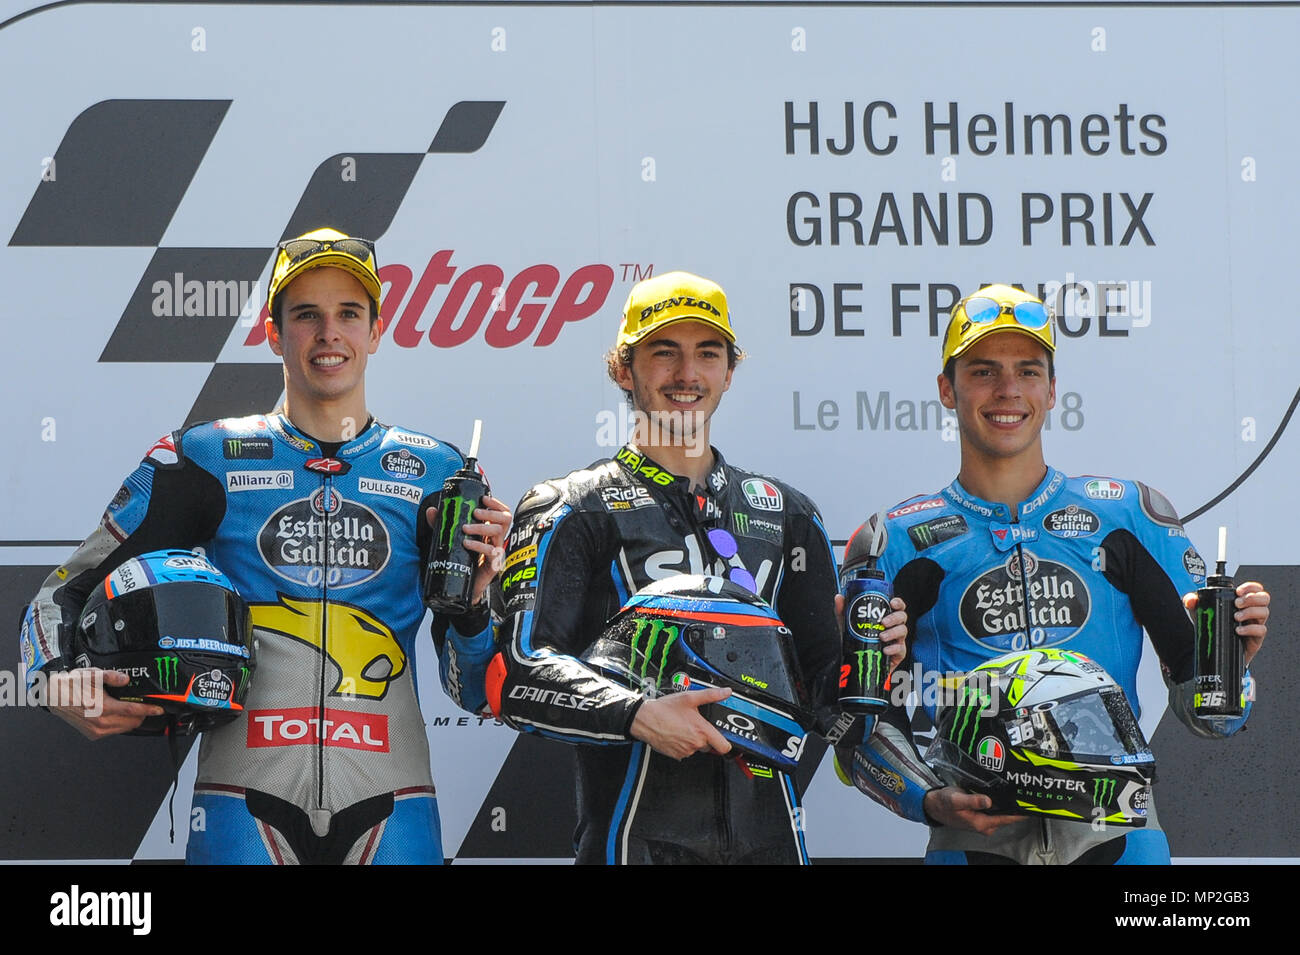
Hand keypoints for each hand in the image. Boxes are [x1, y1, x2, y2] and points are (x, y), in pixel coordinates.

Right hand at [47, 669, 161, 739]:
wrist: (54, 696)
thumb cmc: (72, 685)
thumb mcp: (93, 674)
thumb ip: (112, 677)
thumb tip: (126, 680)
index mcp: (103, 708)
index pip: (133, 711)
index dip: (149, 710)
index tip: (159, 709)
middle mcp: (100, 722)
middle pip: (132, 722)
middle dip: (141, 714)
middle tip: (142, 704)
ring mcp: (96, 730)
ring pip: (124, 728)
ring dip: (131, 719)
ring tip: (129, 707)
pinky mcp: (93, 734)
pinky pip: (114, 731)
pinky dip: (120, 724)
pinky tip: (117, 713)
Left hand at [425, 494, 511, 605]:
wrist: (461, 586)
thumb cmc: (461, 560)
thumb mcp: (451, 538)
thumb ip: (442, 524)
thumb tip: (431, 510)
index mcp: (490, 531)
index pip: (501, 512)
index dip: (496, 504)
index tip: (484, 499)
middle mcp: (496, 539)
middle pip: (505, 519)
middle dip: (490, 512)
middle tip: (475, 512)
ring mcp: (496, 551)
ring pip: (498, 532)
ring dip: (482, 527)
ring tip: (465, 528)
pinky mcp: (494, 565)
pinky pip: (492, 551)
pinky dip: (479, 545)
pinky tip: (467, 543)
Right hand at [630, 687, 732, 759]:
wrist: (644, 719)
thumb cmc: (664, 709)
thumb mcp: (689, 697)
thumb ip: (711, 695)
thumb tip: (725, 692)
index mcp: (701, 731)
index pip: (724, 747)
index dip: (726, 743)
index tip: (724, 739)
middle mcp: (695, 743)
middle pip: (710, 746)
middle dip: (706, 737)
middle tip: (696, 726)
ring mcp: (685, 751)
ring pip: (696, 748)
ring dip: (693, 740)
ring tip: (683, 727)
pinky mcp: (676, 755)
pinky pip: (685, 752)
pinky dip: (682, 744)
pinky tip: (676, 733)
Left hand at [834, 593, 908, 672]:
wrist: (857, 662)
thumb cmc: (857, 640)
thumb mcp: (848, 625)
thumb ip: (843, 611)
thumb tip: (839, 597)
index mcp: (886, 617)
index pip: (897, 607)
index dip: (898, 603)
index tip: (892, 602)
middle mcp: (894, 627)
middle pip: (902, 617)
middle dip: (894, 618)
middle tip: (883, 622)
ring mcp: (897, 640)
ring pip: (903, 631)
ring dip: (893, 632)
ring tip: (882, 636)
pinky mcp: (898, 654)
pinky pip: (901, 650)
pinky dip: (894, 648)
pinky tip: (885, 649)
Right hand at [923, 786, 1021, 834]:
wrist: (933, 806)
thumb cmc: (943, 803)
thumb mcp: (956, 799)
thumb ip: (972, 800)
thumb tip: (988, 801)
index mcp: (980, 823)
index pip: (1007, 819)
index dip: (1020, 812)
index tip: (1032, 805)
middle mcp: (984, 825)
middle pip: (1007, 817)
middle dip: (1016, 806)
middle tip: (1026, 793)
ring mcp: (983, 821)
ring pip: (1001, 813)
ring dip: (1008, 804)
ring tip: (1017, 792)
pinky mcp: (980, 816)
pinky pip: (995, 811)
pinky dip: (1000, 804)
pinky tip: (1002, 795)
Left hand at [1183, 580, 1269, 666]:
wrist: (1214, 649)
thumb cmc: (1213, 627)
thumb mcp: (1201, 613)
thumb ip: (1193, 603)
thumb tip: (1190, 600)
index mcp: (1241, 602)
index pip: (1254, 589)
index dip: (1250, 587)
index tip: (1238, 591)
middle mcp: (1251, 611)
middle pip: (1264, 598)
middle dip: (1252, 598)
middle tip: (1237, 603)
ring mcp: (1255, 624)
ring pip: (1264, 612)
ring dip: (1250, 612)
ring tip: (1236, 617)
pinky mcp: (1256, 638)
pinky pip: (1261, 630)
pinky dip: (1250, 628)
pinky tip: (1238, 630)